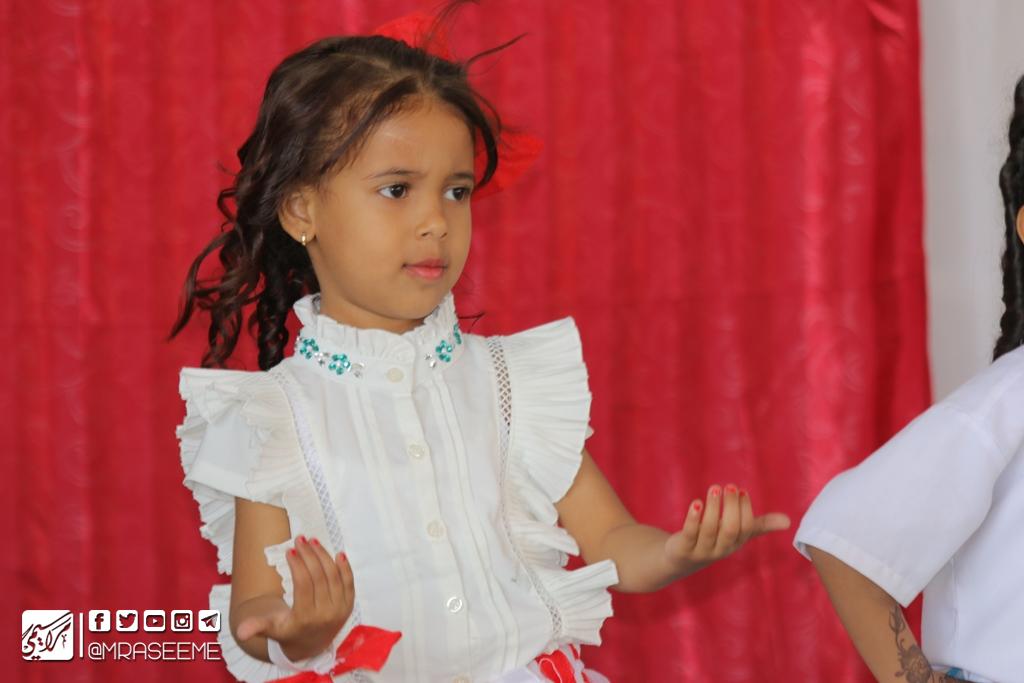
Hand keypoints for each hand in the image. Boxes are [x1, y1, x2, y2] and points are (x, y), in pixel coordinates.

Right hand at [236, 535, 354, 660]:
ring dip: (324, 556)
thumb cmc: (288, 632)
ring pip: (334, 576)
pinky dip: (345, 567)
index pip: (304, 585)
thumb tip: (240, 631)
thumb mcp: (272, 630)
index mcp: (305, 618)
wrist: (311, 645)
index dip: (298, 565)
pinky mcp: (348, 605)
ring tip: (313, 541)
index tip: (290, 551)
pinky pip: (349, 582)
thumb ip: (257, 626)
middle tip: (300, 539)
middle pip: (320, 577)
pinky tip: (338, 553)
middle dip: (310, 554)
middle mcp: (326, 614)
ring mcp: (340, 609)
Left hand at [663, 484, 790, 572]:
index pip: (745, 528)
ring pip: (710, 530)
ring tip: (714, 488)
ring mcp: (702, 550)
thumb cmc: (713, 539)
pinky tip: (696, 502)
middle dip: (731, 507)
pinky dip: (693, 518)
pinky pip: (690, 533)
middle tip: (729, 486)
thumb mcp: (736, 532)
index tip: (741, 491)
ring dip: (713, 508)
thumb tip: (788, 521)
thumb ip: (758, 525)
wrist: (681, 559)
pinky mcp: (684, 549)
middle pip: (730, 530)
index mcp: (736, 543)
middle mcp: (721, 549)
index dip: (745, 510)